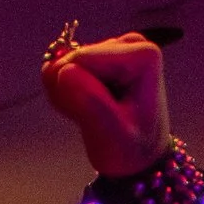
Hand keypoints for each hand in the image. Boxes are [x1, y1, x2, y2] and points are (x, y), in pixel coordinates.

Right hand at [41, 32, 172, 176]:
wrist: (140, 160)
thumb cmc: (130, 150)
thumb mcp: (110, 135)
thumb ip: (88, 102)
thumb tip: (62, 71)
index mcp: (141, 56)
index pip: (81, 60)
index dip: (71, 89)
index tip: (86, 119)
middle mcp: (132, 43)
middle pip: (74, 59)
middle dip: (70, 90)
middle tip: (89, 121)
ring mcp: (117, 47)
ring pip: (68, 63)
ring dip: (70, 93)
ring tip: (91, 117)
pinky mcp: (104, 54)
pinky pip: (68, 66)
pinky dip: (69, 90)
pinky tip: (86, 108)